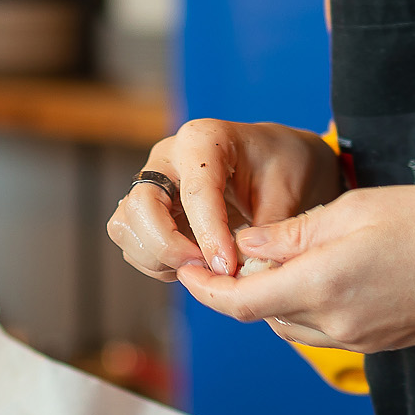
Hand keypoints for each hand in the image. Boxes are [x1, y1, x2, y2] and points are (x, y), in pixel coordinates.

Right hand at [108, 120, 341, 281]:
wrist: (276, 162)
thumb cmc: (283, 166)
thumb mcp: (287, 193)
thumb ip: (266, 233)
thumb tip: (246, 274)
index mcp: (203, 140)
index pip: (196, 192)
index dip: (209, 235)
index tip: (227, 267)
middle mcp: (167, 158)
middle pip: (140, 207)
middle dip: (169, 246)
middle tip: (208, 268)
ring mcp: (152, 184)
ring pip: (126, 227)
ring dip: (159, 258)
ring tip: (203, 267)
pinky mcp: (148, 210)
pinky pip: (133, 243)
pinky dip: (157, 263)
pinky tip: (193, 264)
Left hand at [178, 186, 414, 353]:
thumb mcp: (353, 209)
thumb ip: (291, 232)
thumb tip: (245, 244)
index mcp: (321, 286)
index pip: (239, 301)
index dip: (205, 289)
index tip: (184, 271)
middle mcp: (334, 324)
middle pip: (261, 315)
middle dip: (237, 288)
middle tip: (228, 253)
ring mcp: (358, 339)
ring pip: (290, 324)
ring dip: (271, 298)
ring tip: (274, 259)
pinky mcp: (377, 343)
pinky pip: (322, 329)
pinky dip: (304, 306)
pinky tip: (316, 274)